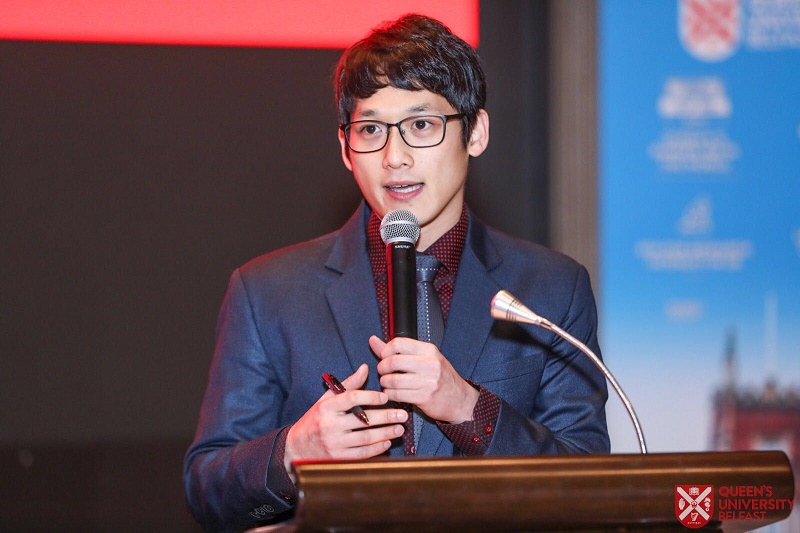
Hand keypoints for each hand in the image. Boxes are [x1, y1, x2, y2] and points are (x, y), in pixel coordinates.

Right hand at [284, 364, 406, 470]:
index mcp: (326, 407)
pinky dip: (377, 449)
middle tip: (402, 414)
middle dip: (386, 417)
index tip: (386, 396)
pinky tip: (387, 442)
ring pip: (366, 438)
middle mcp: (330, 425)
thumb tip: (365, 367)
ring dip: (386, 433)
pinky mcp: (338, 459)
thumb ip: (348, 384)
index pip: (351, 398)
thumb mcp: (327, 399)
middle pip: (363, 420)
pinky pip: (362, 454)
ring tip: (400, 428)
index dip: (370, 396)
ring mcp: (334, 444)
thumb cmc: (315, 419)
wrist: (296, 447)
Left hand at [370, 335, 478, 423]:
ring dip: (385, 383)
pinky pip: (397, 394)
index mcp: (429, 350)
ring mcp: (428, 381)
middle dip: (382, 368)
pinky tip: (392, 393)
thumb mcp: (423, 358)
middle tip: (383, 372)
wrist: (460, 400)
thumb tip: (373, 340)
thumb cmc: (441, 378)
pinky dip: (390, 394)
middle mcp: (430, 363)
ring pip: (393, 380)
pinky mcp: (424, 397)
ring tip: (387, 383)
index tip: (384, 357)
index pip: (398, 343)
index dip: (385, 351)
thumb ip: (397, 350)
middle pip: (392, 361)